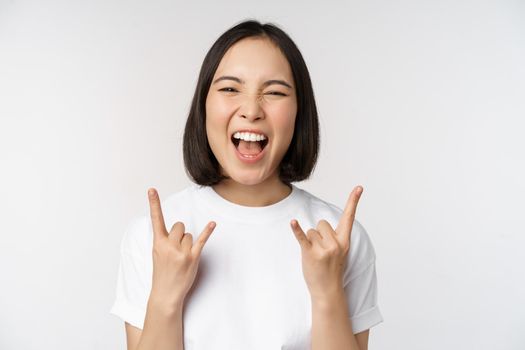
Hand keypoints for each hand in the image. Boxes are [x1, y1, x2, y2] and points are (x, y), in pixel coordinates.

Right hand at [147, 188, 215, 304]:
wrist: (165, 293)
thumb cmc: (162, 272)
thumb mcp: (157, 254)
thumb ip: (165, 240)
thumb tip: (178, 229)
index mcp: (157, 243)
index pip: (156, 219)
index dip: (153, 203)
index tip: (151, 189)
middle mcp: (169, 245)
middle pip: (179, 225)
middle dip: (180, 234)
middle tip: (176, 250)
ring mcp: (181, 252)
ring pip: (189, 234)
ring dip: (188, 243)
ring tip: (182, 258)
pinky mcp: (193, 257)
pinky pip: (202, 240)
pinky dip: (208, 231)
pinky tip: (212, 223)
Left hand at [290, 185, 362, 299]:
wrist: (327, 291)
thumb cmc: (331, 270)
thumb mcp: (338, 252)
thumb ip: (332, 236)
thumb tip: (319, 224)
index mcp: (344, 241)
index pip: (349, 217)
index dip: (354, 201)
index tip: (359, 187)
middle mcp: (336, 243)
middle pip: (321, 223)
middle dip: (317, 234)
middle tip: (321, 252)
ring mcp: (324, 249)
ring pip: (310, 231)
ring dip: (309, 242)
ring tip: (315, 256)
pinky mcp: (310, 253)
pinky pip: (302, 237)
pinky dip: (296, 229)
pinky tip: (293, 222)